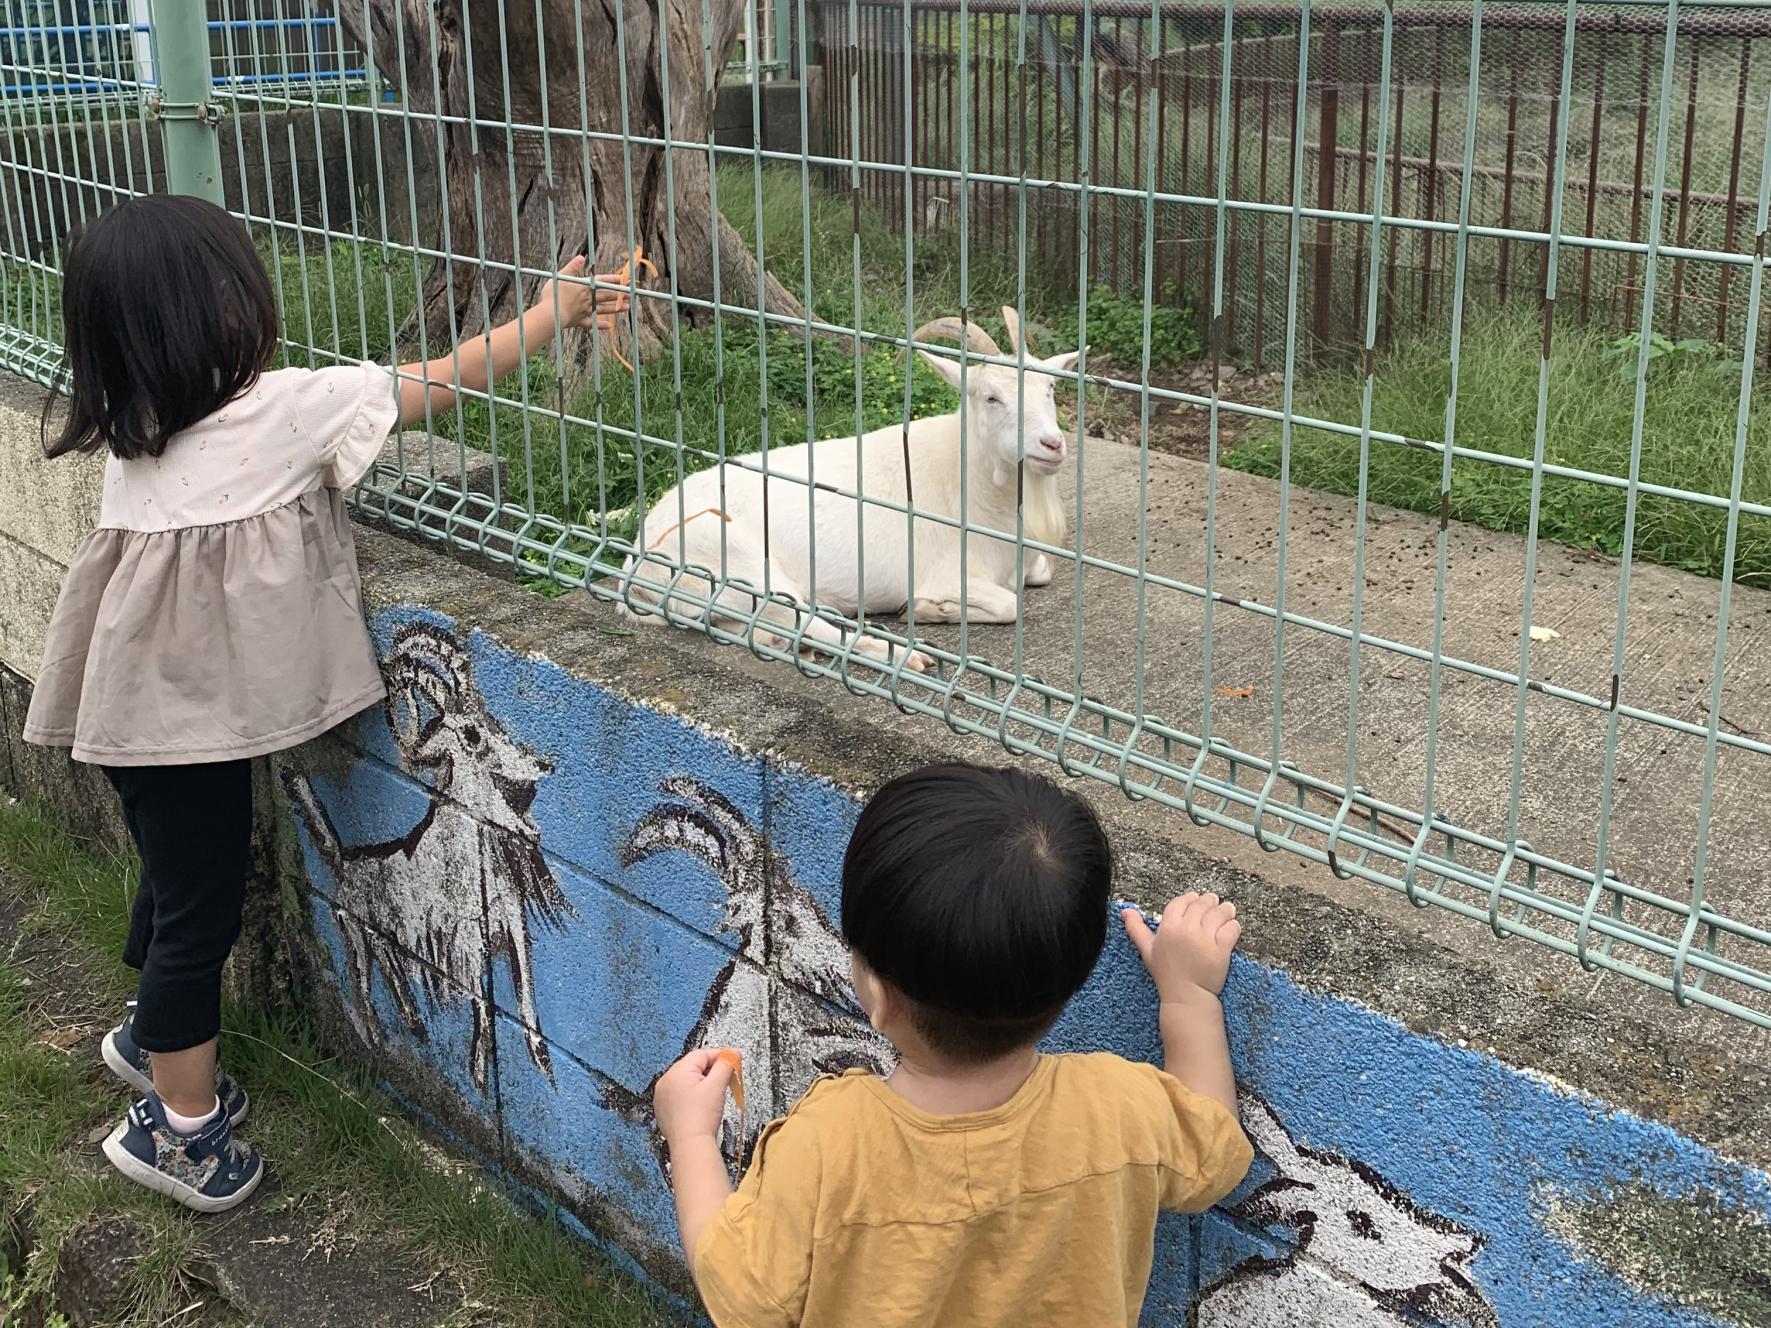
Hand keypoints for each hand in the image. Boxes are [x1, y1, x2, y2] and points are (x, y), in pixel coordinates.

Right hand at [532, 255, 630, 329]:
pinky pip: (592, 323)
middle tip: (631, 295)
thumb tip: (582, 257)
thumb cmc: (554, 295)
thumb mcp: (561, 276)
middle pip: (606, 296)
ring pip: (603, 309)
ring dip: (615, 308)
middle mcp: (587, 299)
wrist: (551, 314)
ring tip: (627, 308)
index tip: (624, 279)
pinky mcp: (580, 321)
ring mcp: (585, 311)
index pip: (601, 281)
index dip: (612, 280)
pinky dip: (601, 325)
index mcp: (583, 287)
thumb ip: (572, 267)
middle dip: (619, 295)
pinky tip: (609, 327)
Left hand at [654, 1047, 736, 1145]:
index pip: (701, 1054)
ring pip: (686, 1081)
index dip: (720, 1056)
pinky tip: (701, 1106)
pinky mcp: (663, 1110)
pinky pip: (679, 1095)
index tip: (733, 1060)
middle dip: (710, 1070)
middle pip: (692, 1066)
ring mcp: (662, 1097)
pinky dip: (691, 1096)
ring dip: (701, 1083)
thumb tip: (733, 1054)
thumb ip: (726, 1065)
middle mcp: (665, 1082)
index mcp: (676, 1072)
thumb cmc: (701, 1117)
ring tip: (714, 1095)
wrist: (691, 1145)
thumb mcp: (718, 1085)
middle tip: (726, 1079)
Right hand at [1122, 892, 1239, 1002]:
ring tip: (1227, 910)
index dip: (1190, 898)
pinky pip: (1232, 928)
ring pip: (1220, 913)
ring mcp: (1205, 939)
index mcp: (1168, 927)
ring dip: (1225, 909)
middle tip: (1214, 902)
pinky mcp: (1222, 949)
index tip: (1195, 899)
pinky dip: (1234, 925)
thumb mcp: (1147, 950)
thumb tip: (1125, 910)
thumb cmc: (1166, 974)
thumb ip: (1136, 928)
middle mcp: (1187, 930)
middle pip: (1202, 904)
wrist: (1186, 996)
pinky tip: (1231, 927)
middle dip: (1210, 901)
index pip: (1181, 902)